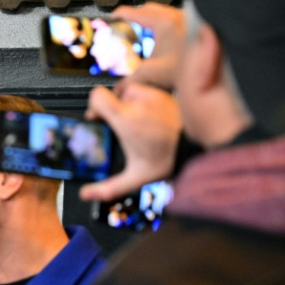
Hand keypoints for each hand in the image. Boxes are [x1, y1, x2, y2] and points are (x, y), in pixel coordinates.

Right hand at [80, 83, 181, 201]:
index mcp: (125, 118)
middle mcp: (138, 102)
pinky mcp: (166, 94)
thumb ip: (108, 188)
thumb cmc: (168, 160)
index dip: (93, 107)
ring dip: (129, 102)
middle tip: (120, 125)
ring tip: (136, 121)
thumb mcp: (134, 178)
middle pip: (114, 93)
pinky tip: (150, 118)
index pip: (97, 96)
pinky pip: (148, 91)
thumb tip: (86, 194)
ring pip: (131, 90)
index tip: (97, 118)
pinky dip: (145, 101)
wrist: (198, 149)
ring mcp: (153, 95)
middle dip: (113, 107)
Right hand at [111, 2, 185, 89]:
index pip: (132, 12)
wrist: (213, 70)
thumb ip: (130, 80)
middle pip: (147, 9)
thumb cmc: (189, 68)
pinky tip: (161, 40)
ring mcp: (184, 18)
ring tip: (143, 35)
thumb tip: (119, 88)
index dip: (118, 15)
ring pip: (161, 12)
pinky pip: (172, 18)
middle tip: (125, 27)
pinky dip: (162, 26)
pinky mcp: (192, 24)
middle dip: (134, 17)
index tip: (112, 18)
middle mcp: (174, 16)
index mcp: (162, 23)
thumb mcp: (152, 74)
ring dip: (149, 21)